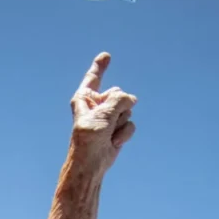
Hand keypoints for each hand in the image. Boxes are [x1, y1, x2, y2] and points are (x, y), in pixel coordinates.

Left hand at [69, 53, 136, 174]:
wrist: (92, 163)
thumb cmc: (89, 139)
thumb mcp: (103, 114)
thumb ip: (119, 100)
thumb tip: (132, 99)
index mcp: (85, 98)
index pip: (93, 78)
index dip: (100, 66)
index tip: (106, 55)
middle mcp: (97, 105)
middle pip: (118, 93)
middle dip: (118, 107)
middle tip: (106, 122)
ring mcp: (109, 116)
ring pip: (127, 109)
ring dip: (120, 123)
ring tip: (108, 134)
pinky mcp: (118, 128)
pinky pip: (130, 123)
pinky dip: (124, 133)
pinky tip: (113, 142)